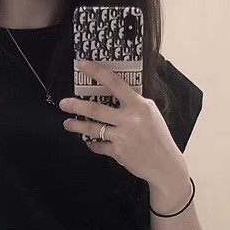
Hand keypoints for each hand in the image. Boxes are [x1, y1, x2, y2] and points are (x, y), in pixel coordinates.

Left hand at [60, 61, 191, 208]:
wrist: (165, 164)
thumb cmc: (158, 137)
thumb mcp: (151, 113)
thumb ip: (134, 104)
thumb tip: (115, 95)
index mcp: (139, 104)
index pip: (114, 82)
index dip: (96, 72)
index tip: (82, 65)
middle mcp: (129, 119)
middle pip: (96, 109)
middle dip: (76, 106)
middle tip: (64, 103)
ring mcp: (122, 137)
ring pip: (93, 129)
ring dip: (77, 126)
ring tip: (67, 123)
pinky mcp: (118, 153)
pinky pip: (99, 146)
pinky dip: (93, 144)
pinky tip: (90, 143)